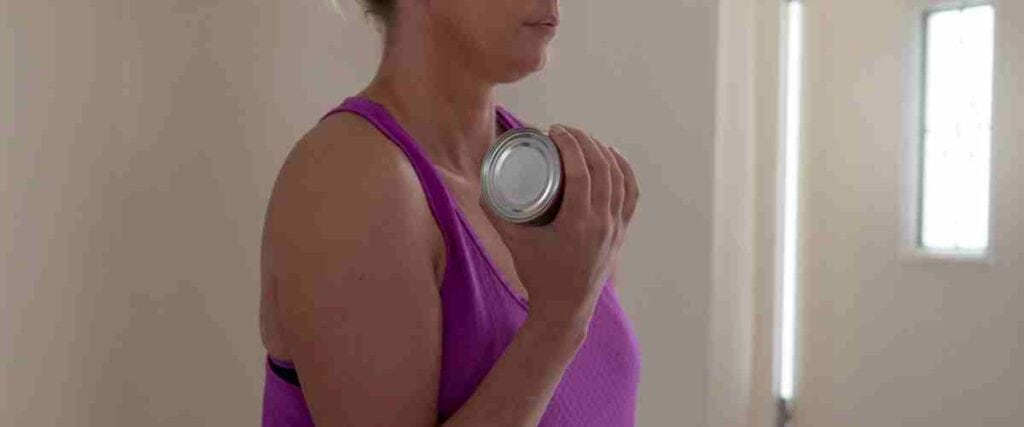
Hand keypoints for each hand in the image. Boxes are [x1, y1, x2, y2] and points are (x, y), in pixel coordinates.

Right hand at [481, 125, 639, 324]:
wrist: (565, 307)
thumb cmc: (539, 276)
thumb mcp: (515, 243)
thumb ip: (496, 215)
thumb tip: (482, 188)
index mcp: (578, 223)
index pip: (582, 172)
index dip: (570, 145)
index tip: (555, 131)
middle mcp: (602, 223)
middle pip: (602, 168)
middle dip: (585, 142)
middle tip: (565, 132)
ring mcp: (615, 227)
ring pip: (619, 178)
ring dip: (603, 152)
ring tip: (584, 139)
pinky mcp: (621, 231)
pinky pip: (631, 194)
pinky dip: (624, 171)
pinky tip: (613, 157)